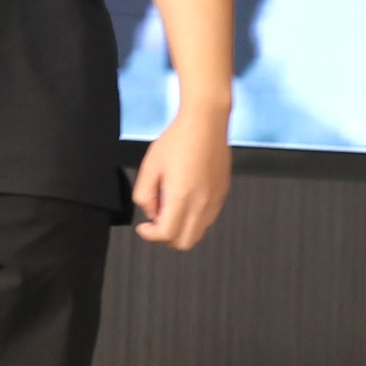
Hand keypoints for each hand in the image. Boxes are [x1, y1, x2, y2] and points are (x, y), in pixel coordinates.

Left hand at [132, 91, 234, 250]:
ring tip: (171, 207)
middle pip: (185, 242)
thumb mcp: (150, 166)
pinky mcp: (222, 195)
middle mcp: (201, 203)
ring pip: (198, 233)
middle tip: (156, 221)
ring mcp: (215, 201)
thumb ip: (145, 194)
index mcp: (181, 196)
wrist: (206, 123)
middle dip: (167, 237)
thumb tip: (151, 213)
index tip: (143, 227)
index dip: (150, 235)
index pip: (166, 234)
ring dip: (182, 229)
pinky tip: (185, 200)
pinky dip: (194, 220)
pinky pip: (208, 220)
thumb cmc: (178, 139)